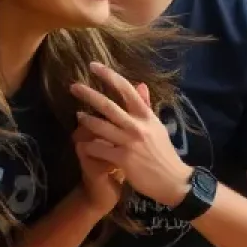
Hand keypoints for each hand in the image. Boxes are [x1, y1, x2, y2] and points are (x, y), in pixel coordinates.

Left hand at [70, 63, 190, 207]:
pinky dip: (89, 146)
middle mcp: (137, 126)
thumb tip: (141, 84)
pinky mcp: (123, 160)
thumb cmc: (163, 152)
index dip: (109, 76)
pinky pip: (99, 149)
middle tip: (73, 86)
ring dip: (86, 120)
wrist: (172, 180)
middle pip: (108, 106)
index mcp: (146, 116)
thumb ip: (146, 106)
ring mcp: (129, 143)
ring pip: (100, 127)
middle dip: (88, 94)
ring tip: (77, 115)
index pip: (126, 90)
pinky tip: (83, 144)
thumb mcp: (157, 126)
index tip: (94, 66)